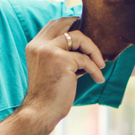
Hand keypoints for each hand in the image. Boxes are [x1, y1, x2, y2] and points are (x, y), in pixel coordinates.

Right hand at [21, 16, 106, 131]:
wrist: (40, 111)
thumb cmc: (48, 94)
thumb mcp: (50, 68)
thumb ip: (60, 54)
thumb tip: (83, 47)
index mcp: (34, 46)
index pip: (53, 25)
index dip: (69, 23)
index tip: (84, 31)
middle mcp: (39, 45)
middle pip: (65, 24)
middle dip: (83, 31)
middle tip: (95, 44)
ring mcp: (50, 50)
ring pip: (78, 38)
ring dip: (93, 50)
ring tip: (100, 65)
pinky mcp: (62, 60)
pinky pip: (85, 60)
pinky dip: (95, 70)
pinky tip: (98, 79)